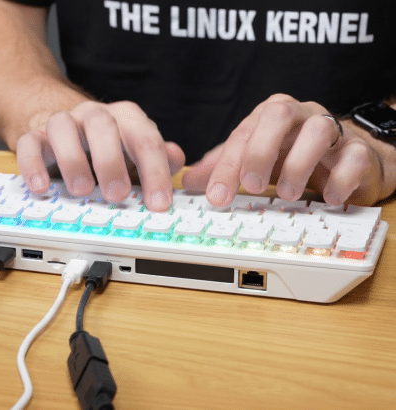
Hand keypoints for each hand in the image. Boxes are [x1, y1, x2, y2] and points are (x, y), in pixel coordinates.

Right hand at [16, 100, 185, 211]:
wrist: (62, 123)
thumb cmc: (106, 145)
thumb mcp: (135, 151)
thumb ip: (156, 155)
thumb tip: (175, 158)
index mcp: (125, 118)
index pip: (144, 138)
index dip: (155, 172)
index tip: (159, 203)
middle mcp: (93, 115)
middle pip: (103, 126)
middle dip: (111, 161)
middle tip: (117, 195)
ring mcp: (63, 123)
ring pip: (62, 127)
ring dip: (72, 160)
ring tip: (82, 190)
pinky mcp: (34, 135)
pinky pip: (28, 143)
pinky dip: (32, 165)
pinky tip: (41, 188)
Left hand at [182, 94, 395, 206]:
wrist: (347, 158)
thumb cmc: (294, 155)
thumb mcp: (255, 160)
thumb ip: (224, 167)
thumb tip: (189, 180)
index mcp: (270, 116)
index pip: (243, 133)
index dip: (227, 165)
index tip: (216, 195)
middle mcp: (300, 116)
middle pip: (278, 114)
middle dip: (260, 150)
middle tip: (251, 185)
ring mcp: (333, 130)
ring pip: (319, 130)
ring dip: (299, 165)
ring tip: (287, 195)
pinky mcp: (359, 150)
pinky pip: (354, 157)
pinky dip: (340, 179)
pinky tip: (328, 198)